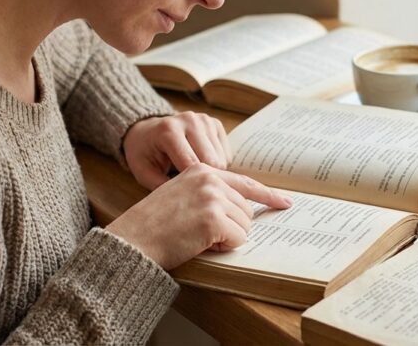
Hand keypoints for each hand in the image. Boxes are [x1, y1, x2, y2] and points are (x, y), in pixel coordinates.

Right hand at [105, 163, 292, 268]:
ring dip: (226, 238)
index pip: (245, 182)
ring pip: (244, 226)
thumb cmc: (153, 225)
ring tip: (196, 237)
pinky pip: (237, 240)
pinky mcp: (213, 218)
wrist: (132, 240)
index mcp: (201, 170)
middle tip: (201, 233)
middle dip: (230, 227)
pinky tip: (200, 243)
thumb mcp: (180, 196)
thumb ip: (209, 194)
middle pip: (245, 209)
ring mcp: (212, 197)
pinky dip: (223, 248)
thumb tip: (244, 211)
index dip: (268, 195)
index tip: (285, 203)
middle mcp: (209, 178)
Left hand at [122, 112, 231, 189]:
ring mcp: (204, 120)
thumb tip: (187, 201)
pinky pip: (226, 154)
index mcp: (169, 130)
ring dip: (212, 173)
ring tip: (195, 178)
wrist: (146, 131)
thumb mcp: (143, 173)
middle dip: (206, 181)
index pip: (192, 165)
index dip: (193, 186)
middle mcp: (190, 120)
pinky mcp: (215, 123)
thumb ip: (163, 186)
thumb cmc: (144, 154)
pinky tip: (201, 166)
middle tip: (194, 192)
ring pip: (222, 159)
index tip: (189, 199)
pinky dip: (217, 165)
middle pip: (212, 162)